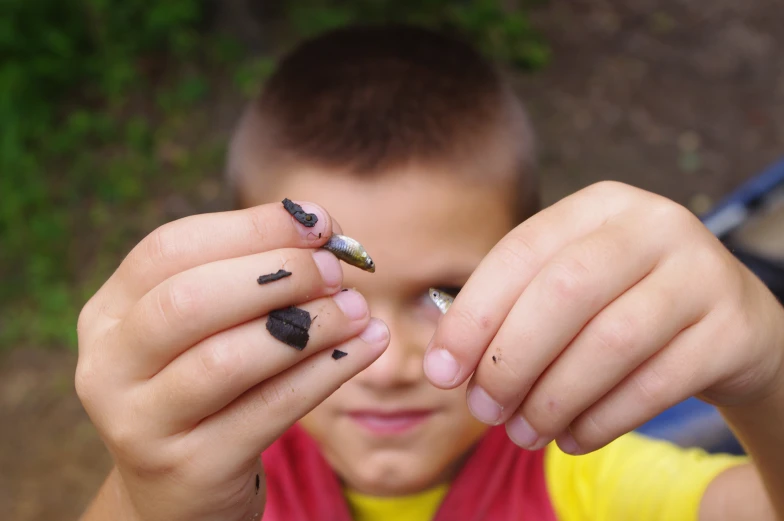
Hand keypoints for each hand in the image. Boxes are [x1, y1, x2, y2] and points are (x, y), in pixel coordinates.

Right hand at [76, 202, 388, 520]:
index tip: (320, 222)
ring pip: (227, 360)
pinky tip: (366, 346)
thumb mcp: (207, 329)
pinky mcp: (191, 470)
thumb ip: (247, 277)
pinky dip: (327, 371)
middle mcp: (108, 368)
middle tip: (337, 270)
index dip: (251, 227)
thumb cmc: (206, 389)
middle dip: (277, 274)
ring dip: (309, 324)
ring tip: (358, 309)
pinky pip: (269, 410)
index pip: (170, 247)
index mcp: (107, 314)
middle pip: (189, 299)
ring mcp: (141, 425)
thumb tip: (322, 229)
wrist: (180, 490)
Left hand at [424, 181, 783, 454]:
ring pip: (609, 342)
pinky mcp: (733, 328)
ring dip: (553, 399)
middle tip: (484, 411)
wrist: (730, 325)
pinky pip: (655, 384)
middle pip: (563, 293)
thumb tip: (446, 364)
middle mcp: (653, 224)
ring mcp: (701, 271)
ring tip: (523, 433)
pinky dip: (602, 419)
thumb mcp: (572, 286)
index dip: (473, 315)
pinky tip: (572, 438)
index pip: (520, 252)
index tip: (442, 372)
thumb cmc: (624, 305)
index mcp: (599, 205)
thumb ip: (512, 311)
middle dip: (510, 362)